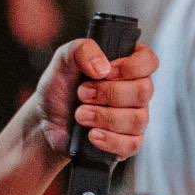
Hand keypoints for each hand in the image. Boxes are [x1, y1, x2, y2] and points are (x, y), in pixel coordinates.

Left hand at [28, 35, 157, 163]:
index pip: (149, 61)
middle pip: (144, 91)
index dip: (132, 66)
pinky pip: (132, 144)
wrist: (46, 121)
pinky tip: (91, 135)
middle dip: (109, 93)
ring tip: (80, 115)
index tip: (106, 72)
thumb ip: (81, 50)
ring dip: (103, 117)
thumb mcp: (63, 60)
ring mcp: (134, 118)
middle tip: (82, 93)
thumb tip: (102, 67)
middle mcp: (135, 90)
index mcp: (126, 65)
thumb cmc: (60, 87)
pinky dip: (109, 140)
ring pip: (137, 119)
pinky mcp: (128, 142)